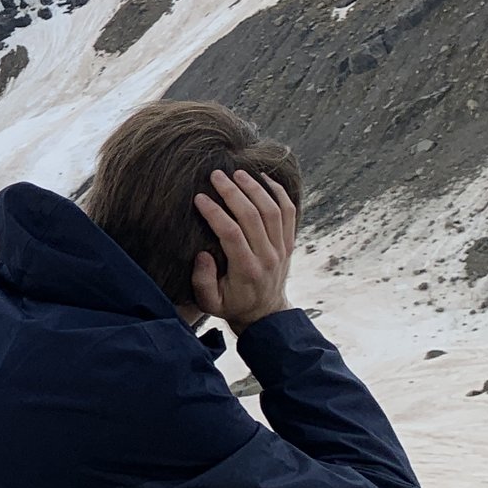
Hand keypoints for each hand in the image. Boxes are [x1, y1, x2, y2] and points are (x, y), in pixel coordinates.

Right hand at [191, 169, 296, 330]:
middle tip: (216, 175)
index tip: (199, 197)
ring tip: (237, 172)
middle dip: (233, 192)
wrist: (266, 314)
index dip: (214, 213)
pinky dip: (278, 192)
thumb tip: (201, 255)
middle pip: (253, 216)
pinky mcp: (289, 242)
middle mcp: (268, 256)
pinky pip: (288, 212)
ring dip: (255, 188)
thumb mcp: (209, 303)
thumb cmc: (232, 305)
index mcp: (246, 270)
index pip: (231, 233)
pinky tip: (263, 178)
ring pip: (272, 210)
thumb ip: (202, 281)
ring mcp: (282, 248)